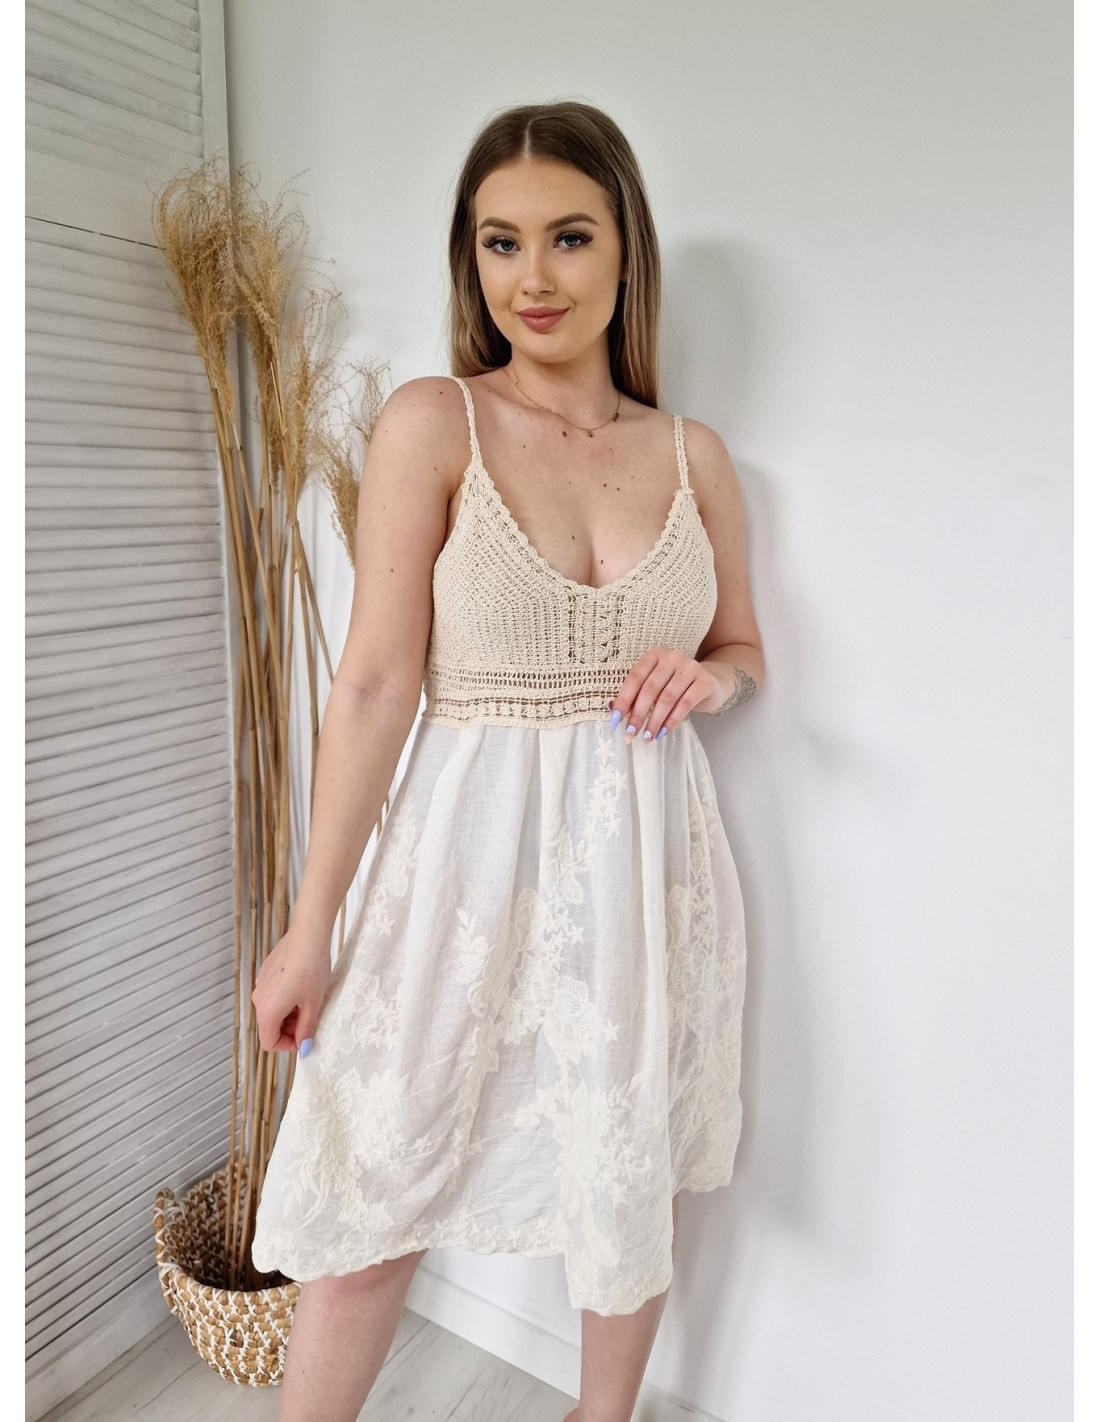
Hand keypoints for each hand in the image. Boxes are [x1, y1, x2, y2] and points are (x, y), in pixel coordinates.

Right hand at [251, 923, 333, 1052]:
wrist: (308, 936)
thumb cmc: (312, 970)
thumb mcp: (313, 1004)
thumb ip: (306, 1029)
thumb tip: (304, 1047)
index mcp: (267, 1012)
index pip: (269, 1042)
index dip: (287, 1046)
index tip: (305, 1039)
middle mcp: (258, 999)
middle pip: (269, 1026)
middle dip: (290, 1030)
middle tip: (311, 1022)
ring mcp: (260, 984)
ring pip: (272, 1010)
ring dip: (289, 1014)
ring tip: (310, 1003)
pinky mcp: (266, 972)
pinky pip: (273, 994)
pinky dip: (286, 999)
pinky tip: (303, 988)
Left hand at [610, 646, 721, 743]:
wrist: (709, 684)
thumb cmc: (676, 686)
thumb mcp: (655, 686)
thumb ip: (635, 695)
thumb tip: (611, 709)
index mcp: (655, 654)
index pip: (635, 677)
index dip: (623, 700)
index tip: (615, 721)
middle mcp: (672, 656)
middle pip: (650, 689)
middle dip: (637, 715)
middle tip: (630, 734)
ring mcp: (690, 667)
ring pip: (667, 698)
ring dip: (654, 722)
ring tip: (646, 738)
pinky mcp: (705, 681)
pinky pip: (685, 704)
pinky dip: (672, 721)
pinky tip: (663, 733)